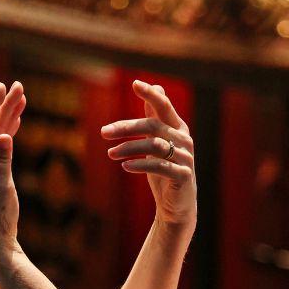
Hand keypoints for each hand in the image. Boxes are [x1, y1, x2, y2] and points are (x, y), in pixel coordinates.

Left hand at [0, 81, 26, 261]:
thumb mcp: (3, 189)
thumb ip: (3, 162)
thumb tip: (5, 135)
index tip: (3, 86)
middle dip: (5, 104)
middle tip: (18, 85)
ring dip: (9, 115)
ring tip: (21, 97)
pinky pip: (0, 144)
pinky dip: (9, 130)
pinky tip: (16, 121)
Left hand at [102, 80, 196, 229]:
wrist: (177, 205)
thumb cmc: (164, 170)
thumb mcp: (158, 141)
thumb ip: (156, 116)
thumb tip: (155, 86)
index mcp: (177, 128)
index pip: (164, 106)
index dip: (151, 94)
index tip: (135, 84)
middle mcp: (184, 140)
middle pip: (153, 125)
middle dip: (126, 127)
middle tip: (103, 132)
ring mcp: (185, 158)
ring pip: (154, 145)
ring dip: (129, 148)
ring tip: (110, 154)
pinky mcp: (183, 176)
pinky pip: (160, 166)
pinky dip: (140, 164)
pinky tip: (125, 166)